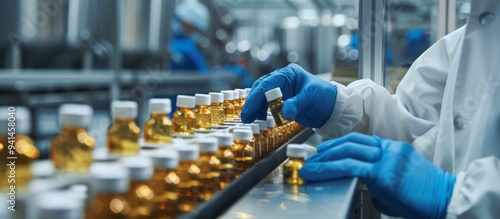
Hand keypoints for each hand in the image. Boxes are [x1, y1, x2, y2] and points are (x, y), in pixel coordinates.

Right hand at [241, 63, 336, 127]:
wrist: (333, 109)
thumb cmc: (325, 97)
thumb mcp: (311, 98)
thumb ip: (297, 104)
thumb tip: (284, 112)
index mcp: (289, 74)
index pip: (267, 83)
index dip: (256, 97)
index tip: (249, 109)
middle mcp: (283, 80)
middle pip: (261, 89)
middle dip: (252, 103)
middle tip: (246, 116)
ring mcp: (282, 91)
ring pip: (262, 97)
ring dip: (256, 109)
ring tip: (251, 120)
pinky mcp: (282, 101)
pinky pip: (268, 106)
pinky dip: (263, 112)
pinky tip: (260, 120)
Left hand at [300, 133, 455, 218]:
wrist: (448, 200)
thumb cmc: (427, 196)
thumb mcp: (402, 181)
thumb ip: (382, 180)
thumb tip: (368, 189)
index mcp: (394, 148)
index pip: (361, 140)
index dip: (340, 144)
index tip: (326, 150)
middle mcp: (389, 149)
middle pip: (351, 142)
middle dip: (328, 149)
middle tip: (313, 157)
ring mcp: (387, 160)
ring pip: (347, 152)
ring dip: (324, 159)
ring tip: (311, 166)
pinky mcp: (384, 174)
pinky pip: (351, 167)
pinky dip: (330, 169)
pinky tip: (319, 172)